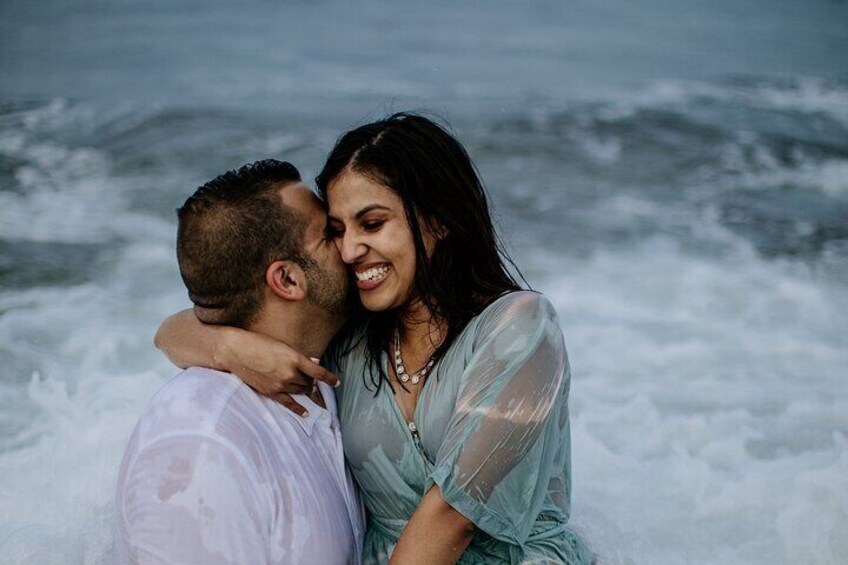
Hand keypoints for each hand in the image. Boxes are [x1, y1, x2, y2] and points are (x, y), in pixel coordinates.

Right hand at [223, 331, 339, 415]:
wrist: (235, 351)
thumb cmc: (259, 343)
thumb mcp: (282, 346)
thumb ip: (299, 357)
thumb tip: (315, 363)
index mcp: (295, 358)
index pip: (318, 372)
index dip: (330, 378)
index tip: (337, 382)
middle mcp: (290, 372)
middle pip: (309, 382)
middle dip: (312, 381)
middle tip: (309, 378)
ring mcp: (280, 384)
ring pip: (300, 391)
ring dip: (304, 389)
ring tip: (303, 385)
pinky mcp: (270, 392)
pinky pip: (288, 403)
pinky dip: (298, 408)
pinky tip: (306, 413)